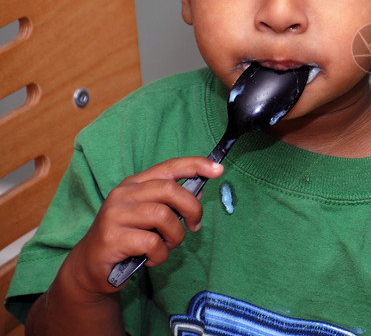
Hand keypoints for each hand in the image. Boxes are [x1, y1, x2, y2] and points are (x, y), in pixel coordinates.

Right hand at [62, 156, 223, 295]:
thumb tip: (199, 189)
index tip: (218, 169)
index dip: (195, 165)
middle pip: (170, 190)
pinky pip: (152, 243)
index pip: (169, 167)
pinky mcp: (112, 237)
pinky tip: (151, 259)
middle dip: (192, 208)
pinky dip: (160, 255)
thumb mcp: (150, 216)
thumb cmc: (127, 238)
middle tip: (194, 226)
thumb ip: (171, 202)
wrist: (90, 267)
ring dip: (175, 236)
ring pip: (163, 216)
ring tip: (166, 246)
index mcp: (135, 184)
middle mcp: (123, 194)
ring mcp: (115, 214)